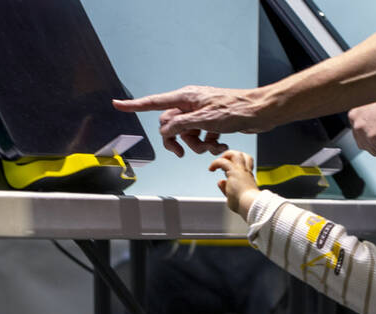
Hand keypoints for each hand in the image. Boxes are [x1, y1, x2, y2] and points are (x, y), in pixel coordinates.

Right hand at [114, 86, 271, 157]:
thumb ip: (180, 125)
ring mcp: (202, 113)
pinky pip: (202, 136)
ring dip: (198, 145)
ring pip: (188, 134)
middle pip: (171, 124)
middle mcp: (191, 103)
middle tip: (184, 154)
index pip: (154, 103)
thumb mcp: (203, 120)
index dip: (134, 105)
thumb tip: (163, 130)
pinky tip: (222, 145)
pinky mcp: (213, 122)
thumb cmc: (234, 110)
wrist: (259, 112)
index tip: (117, 105)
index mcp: (185, 98)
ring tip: (213, 147)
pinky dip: (210, 143)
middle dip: (178, 141)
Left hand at [209, 150, 260, 217]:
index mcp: (248, 178)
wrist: (250, 205)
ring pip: (235, 154)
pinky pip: (223, 161)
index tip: (228, 171)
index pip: (246, 164)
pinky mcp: (234, 172)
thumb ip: (226, 188)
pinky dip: (215, 163)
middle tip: (224, 163)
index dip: (238, 164)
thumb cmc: (245, 205)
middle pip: (242, 155)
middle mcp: (245, 172)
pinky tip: (211, 169)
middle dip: (231, 156)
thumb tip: (220, 181)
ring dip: (225, 155)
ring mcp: (241, 171)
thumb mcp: (232, 196)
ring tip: (218, 164)